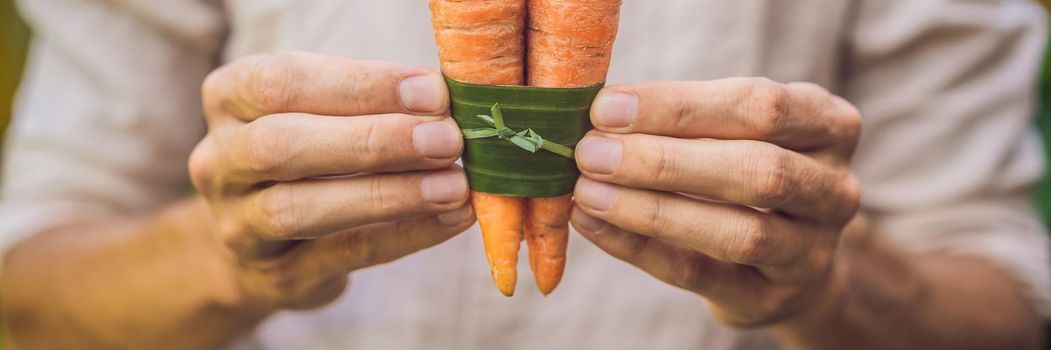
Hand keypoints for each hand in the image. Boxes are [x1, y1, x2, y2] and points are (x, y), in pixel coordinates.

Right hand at [189, 52, 473, 309]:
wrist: (260, 243)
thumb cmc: (309, 153)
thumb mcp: (320, 111)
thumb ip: (370, 101)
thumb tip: (447, 101)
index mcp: (230, 99)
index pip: (282, 82)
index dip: (361, 86)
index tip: (432, 93)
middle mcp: (219, 161)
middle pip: (281, 145)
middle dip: (374, 140)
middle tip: (447, 140)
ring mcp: (239, 224)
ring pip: (301, 209)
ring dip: (389, 193)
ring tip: (455, 185)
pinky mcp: (277, 276)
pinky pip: (344, 255)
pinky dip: (405, 235)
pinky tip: (452, 218)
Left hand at [571, 78, 860, 325]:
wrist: (789, 258)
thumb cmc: (745, 168)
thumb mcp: (737, 131)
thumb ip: (684, 119)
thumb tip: (599, 113)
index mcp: (828, 125)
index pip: (759, 106)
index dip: (679, 106)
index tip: (607, 107)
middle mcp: (834, 188)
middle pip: (758, 169)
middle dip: (664, 160)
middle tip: (591, 152)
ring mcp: (812, 250)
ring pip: (739, 232)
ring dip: (652, 209)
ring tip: (588, 191)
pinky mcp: (771, 298)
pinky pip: (700, 274)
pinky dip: (640, 248)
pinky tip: (594, 224)